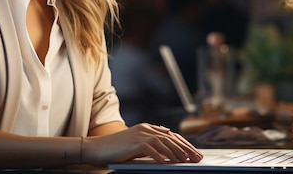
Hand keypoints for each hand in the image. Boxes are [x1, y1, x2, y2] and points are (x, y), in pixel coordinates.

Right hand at [82, 123, 202, 165]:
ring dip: (178, 153)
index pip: (171, 135)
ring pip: (165, 143)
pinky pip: (152, 150)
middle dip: (186, 148)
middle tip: (196, 158)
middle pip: (171, 138)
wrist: (96, 148)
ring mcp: (139, 134)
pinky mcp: (134, 143)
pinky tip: (169, 164)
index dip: (184, 143)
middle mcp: (145, 129)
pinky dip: (162, 157)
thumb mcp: (135, 144)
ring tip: (187, 162)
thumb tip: (166, 148)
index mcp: (146, 127)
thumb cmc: (114, 149)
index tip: (194, 152)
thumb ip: (149, 143)